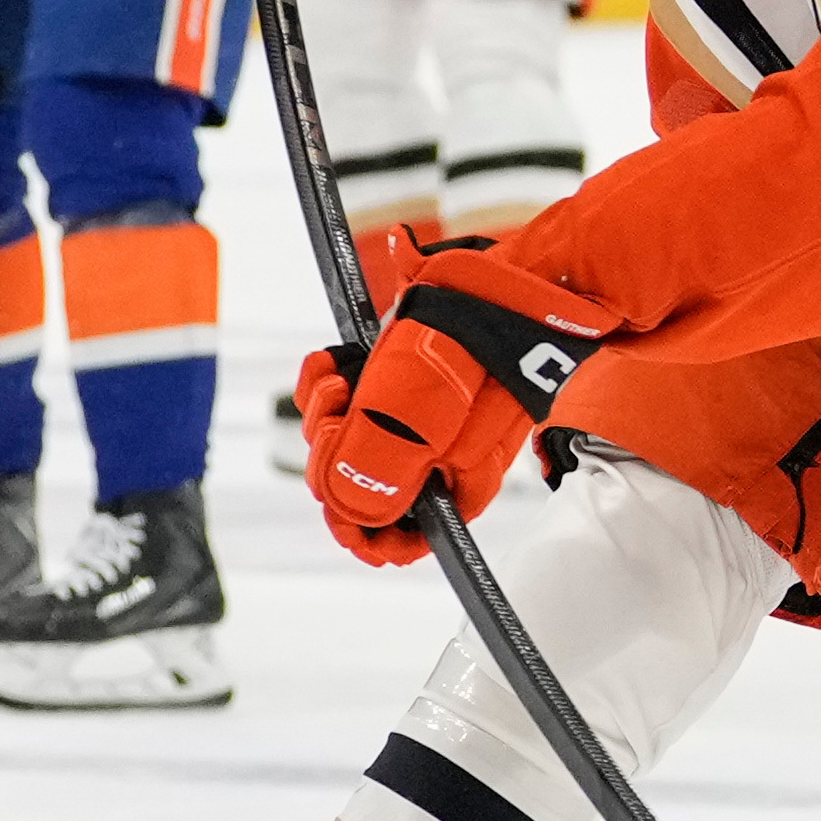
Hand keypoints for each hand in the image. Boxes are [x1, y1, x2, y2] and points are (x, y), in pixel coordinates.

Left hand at [301, 243, 620, 563]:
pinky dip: (327, 381)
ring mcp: (414, 418)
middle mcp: (431, 459)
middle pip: (360, 486)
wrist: (495, 283)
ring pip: (347, 439)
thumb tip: (347, 512)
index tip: (334, 507)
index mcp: (450, 485)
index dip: (359, 531)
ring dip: (325, 413)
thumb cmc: (472, 350)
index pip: (398, 538)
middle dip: (333, 454)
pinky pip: (347, 398)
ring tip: (336, 380)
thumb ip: (378, 473)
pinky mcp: (397, 381)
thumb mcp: (419, 420)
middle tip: (336, 417)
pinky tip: (329, 363)